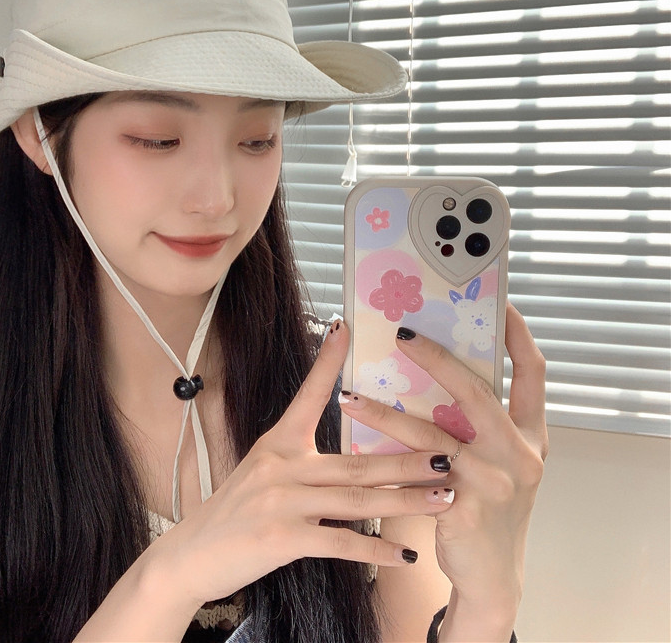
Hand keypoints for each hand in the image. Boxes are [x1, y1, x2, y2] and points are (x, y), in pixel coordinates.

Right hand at [151, 318, 456, 607]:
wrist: (192, 554)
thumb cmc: (232, 511)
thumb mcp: (262, 471)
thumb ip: (298, 461)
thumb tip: (340, 458)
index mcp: (278, 443)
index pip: (308, 395)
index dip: (328, 362)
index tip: (345, 327)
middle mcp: (281, 466)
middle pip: (356, 463)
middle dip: (406, 461)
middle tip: (447, 455)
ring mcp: (282, 502)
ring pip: (356, 502)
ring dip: (405, 502)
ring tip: (444, 500)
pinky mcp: (282, 539)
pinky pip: (340, 544)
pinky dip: (376, 550)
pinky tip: (406, 554)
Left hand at [339, 304, 547, 631]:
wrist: (491, 577)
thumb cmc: (487, 509)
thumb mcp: (495, 462)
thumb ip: (476, 424)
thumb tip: (432, 372)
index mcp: (530, 435)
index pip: (533, 373)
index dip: (518, 335)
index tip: (501, 304)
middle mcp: (521, 453)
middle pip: (476, 391)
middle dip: (437, 358)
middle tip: (401, 334)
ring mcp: (496, 481)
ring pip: (432, 433)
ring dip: (384, 412)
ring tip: (348, 396)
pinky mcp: (465, 507)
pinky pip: (414, 471)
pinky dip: (383, 455)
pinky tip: (355, 443)